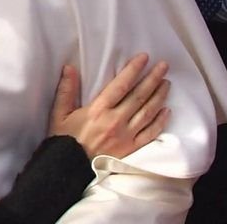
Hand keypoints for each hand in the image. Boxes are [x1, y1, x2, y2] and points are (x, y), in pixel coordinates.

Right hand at [49, 53, 171, 158]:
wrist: (69, 169)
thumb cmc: (64, 140)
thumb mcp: (59, 113)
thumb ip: (66, 90)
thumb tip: (70, 67)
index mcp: (98, 110)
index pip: (121, 85)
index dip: (133, 70)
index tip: (144, 58)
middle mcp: (116, 121)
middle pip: (139, 96)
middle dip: (152, 78)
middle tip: (163, 65)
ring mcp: (126, 136)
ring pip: (148, 112)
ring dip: (159, 96)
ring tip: (166, 82)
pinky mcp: (131, 148)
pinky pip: (150, 133)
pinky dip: (160, 121)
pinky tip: (167, 110)